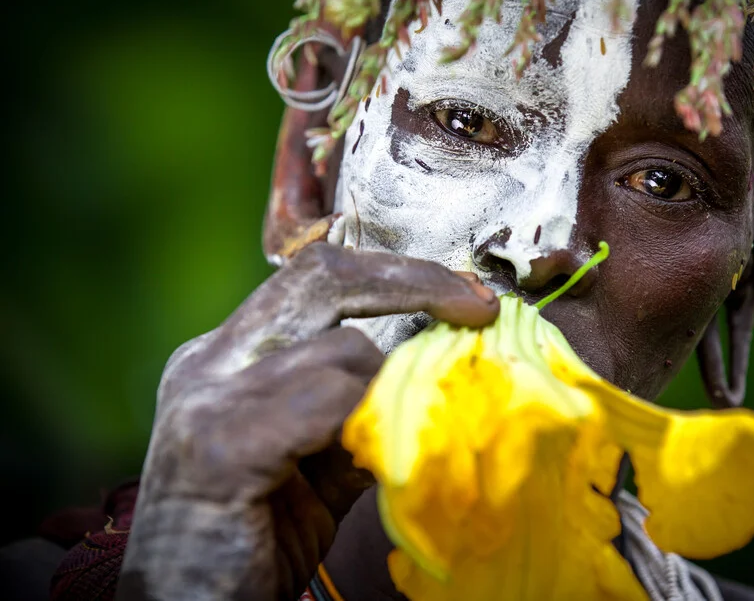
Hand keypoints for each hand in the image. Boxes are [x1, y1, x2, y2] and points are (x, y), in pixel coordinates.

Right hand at [116, 243, 497, 600]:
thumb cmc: (255, 544)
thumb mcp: (316, 467)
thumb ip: (358, 414)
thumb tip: (435, 375)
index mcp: (230, 356)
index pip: (318, 277)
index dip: (400, 275)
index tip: (469, 297)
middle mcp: (211, 359)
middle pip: (323, 276)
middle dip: (417, 281)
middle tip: (480, 308)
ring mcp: (208, 394)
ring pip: (342, 349)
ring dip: (393, 392)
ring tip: (396, 444)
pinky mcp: (221, 441)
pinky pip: (330, 401)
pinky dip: (369, 423)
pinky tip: (372, 462)